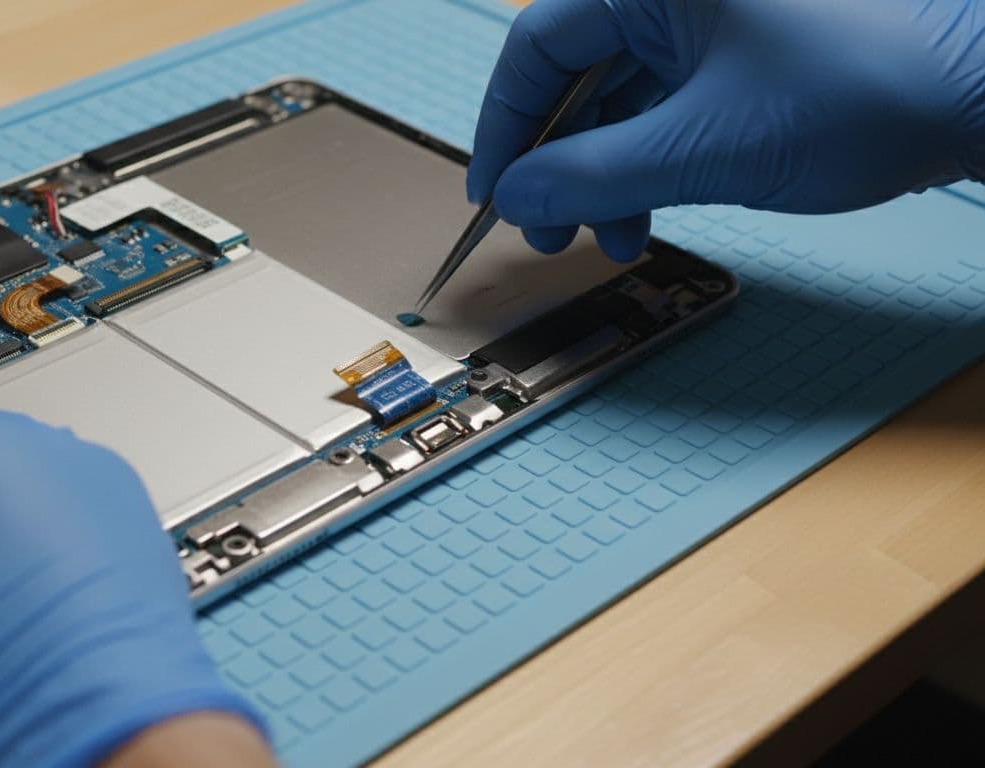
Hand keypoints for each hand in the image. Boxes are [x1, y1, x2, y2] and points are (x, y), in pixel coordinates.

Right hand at [469, 0, 984, 261]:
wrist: (979, 91)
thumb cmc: (861, 88)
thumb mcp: (704, 146)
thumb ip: (592, 173)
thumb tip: (516, 194)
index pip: (539, 47)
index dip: (506, 126)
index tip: (494, 193)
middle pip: (574, 76)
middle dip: (556, 162)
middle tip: (549, 232)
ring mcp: (707, 24)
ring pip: (617, 102)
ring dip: (602, 176)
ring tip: (612, 238)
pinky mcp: (737, 59)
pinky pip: (661, 111)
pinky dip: (646, 166)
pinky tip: (648, 214)